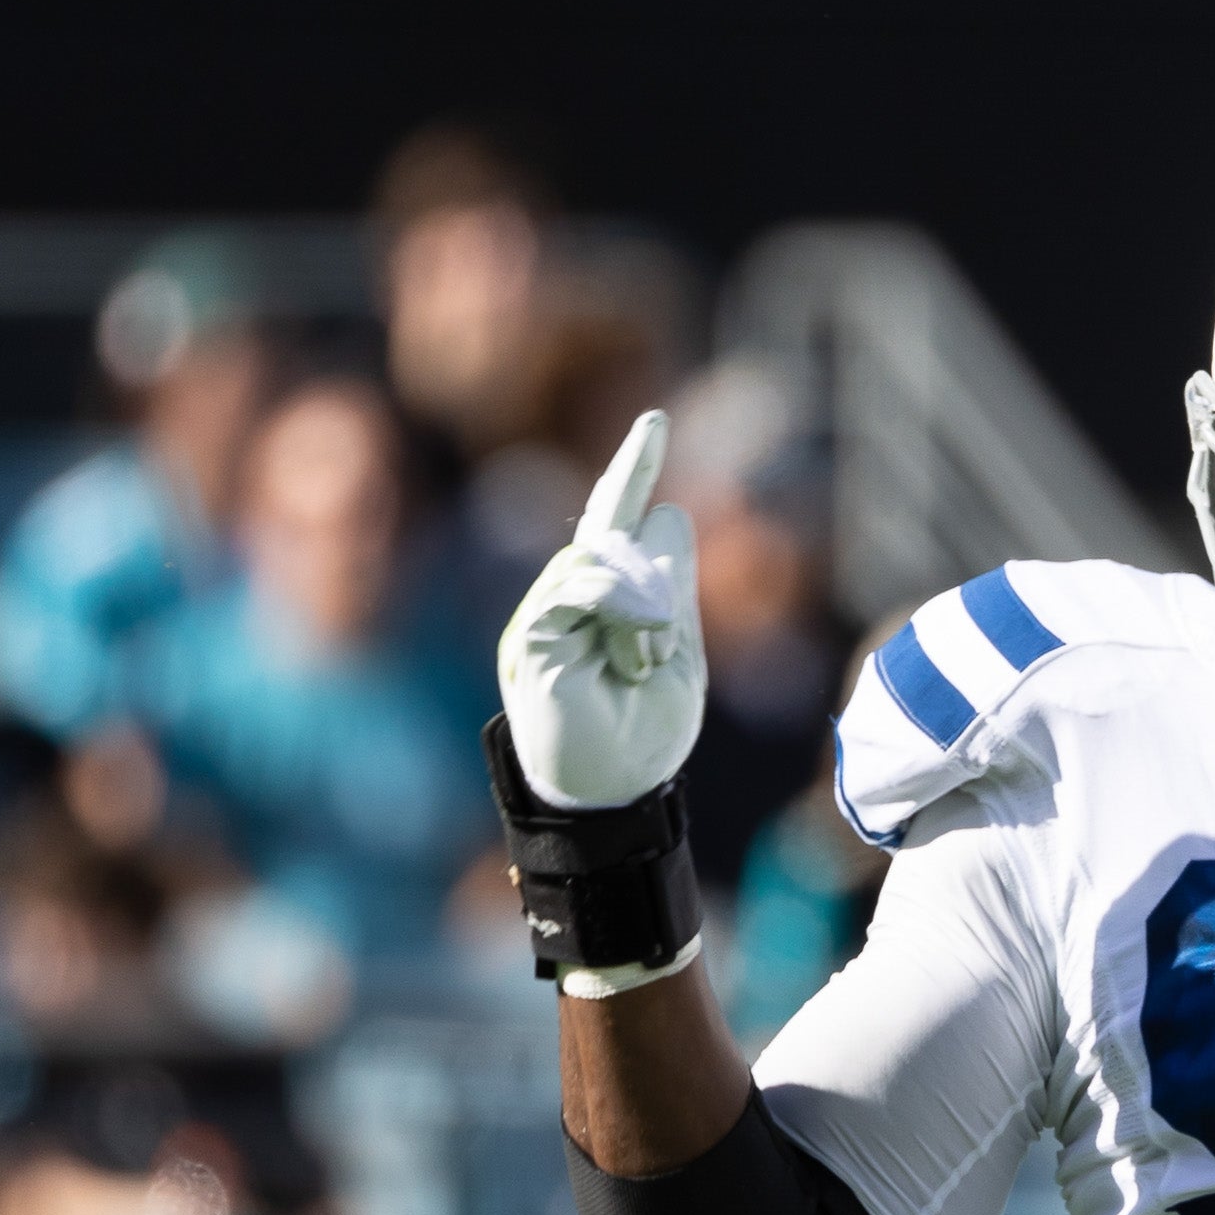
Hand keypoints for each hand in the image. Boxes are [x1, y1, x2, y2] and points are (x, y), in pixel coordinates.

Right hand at [499, 410, 704, 809]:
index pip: (618, 519)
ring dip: (641, 612)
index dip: (633, 470)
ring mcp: (548, 613)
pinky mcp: (533, 635)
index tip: (653, 422)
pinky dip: (615, 609)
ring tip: (643, 668)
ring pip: (599, 558)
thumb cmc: (645, 735)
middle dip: (640, 524)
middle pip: (607, 527)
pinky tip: (632, 652)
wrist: (614, 792)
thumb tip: (668, 511)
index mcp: (611, 600)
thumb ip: (672, 589)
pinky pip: (575, 586)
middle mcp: (572, 598)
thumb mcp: (681, 655)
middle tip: (653, 514)